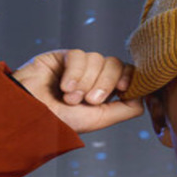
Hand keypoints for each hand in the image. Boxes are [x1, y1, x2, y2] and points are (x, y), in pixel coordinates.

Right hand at [11, 49, 144, 133]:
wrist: (31, 114)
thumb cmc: (63, 121)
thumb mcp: (100, 118)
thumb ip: (126, 108)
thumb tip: (145, 96)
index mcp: (107, 90)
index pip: (129, 72)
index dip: (130, 77)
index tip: (124, 90)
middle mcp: (96, 75)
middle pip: (116, 63)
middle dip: (105, 83)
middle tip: (90, 101)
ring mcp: (80, 64)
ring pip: (98, 59)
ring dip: (85, 82)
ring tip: (70, 98)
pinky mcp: (64, 56)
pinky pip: (79, 55)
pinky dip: (74, 74)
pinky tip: (64, 87)